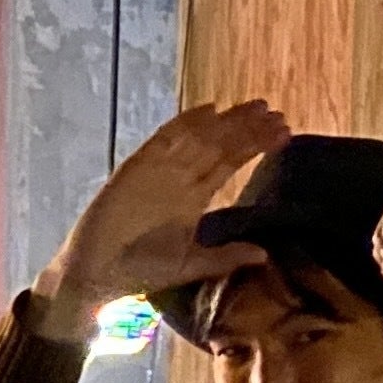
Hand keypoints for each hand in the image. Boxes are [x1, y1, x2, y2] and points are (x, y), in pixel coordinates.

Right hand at [32, 99, 288, 332]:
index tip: (284, 133)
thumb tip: (264, 254)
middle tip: (277, 113)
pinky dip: (184, 125)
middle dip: (248, 128)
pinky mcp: (137, 168)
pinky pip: (163, 141)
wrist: (98, 274)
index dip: (255, 146)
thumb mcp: (190, 264)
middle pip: (220, 144)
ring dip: (226, 122)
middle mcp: (179, 177)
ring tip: (256, 108)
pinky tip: (209, 111)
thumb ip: (225, 257)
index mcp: (193, 196)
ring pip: (199, 137)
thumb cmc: (140, 271)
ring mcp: (159, 169)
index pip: (230, 162)